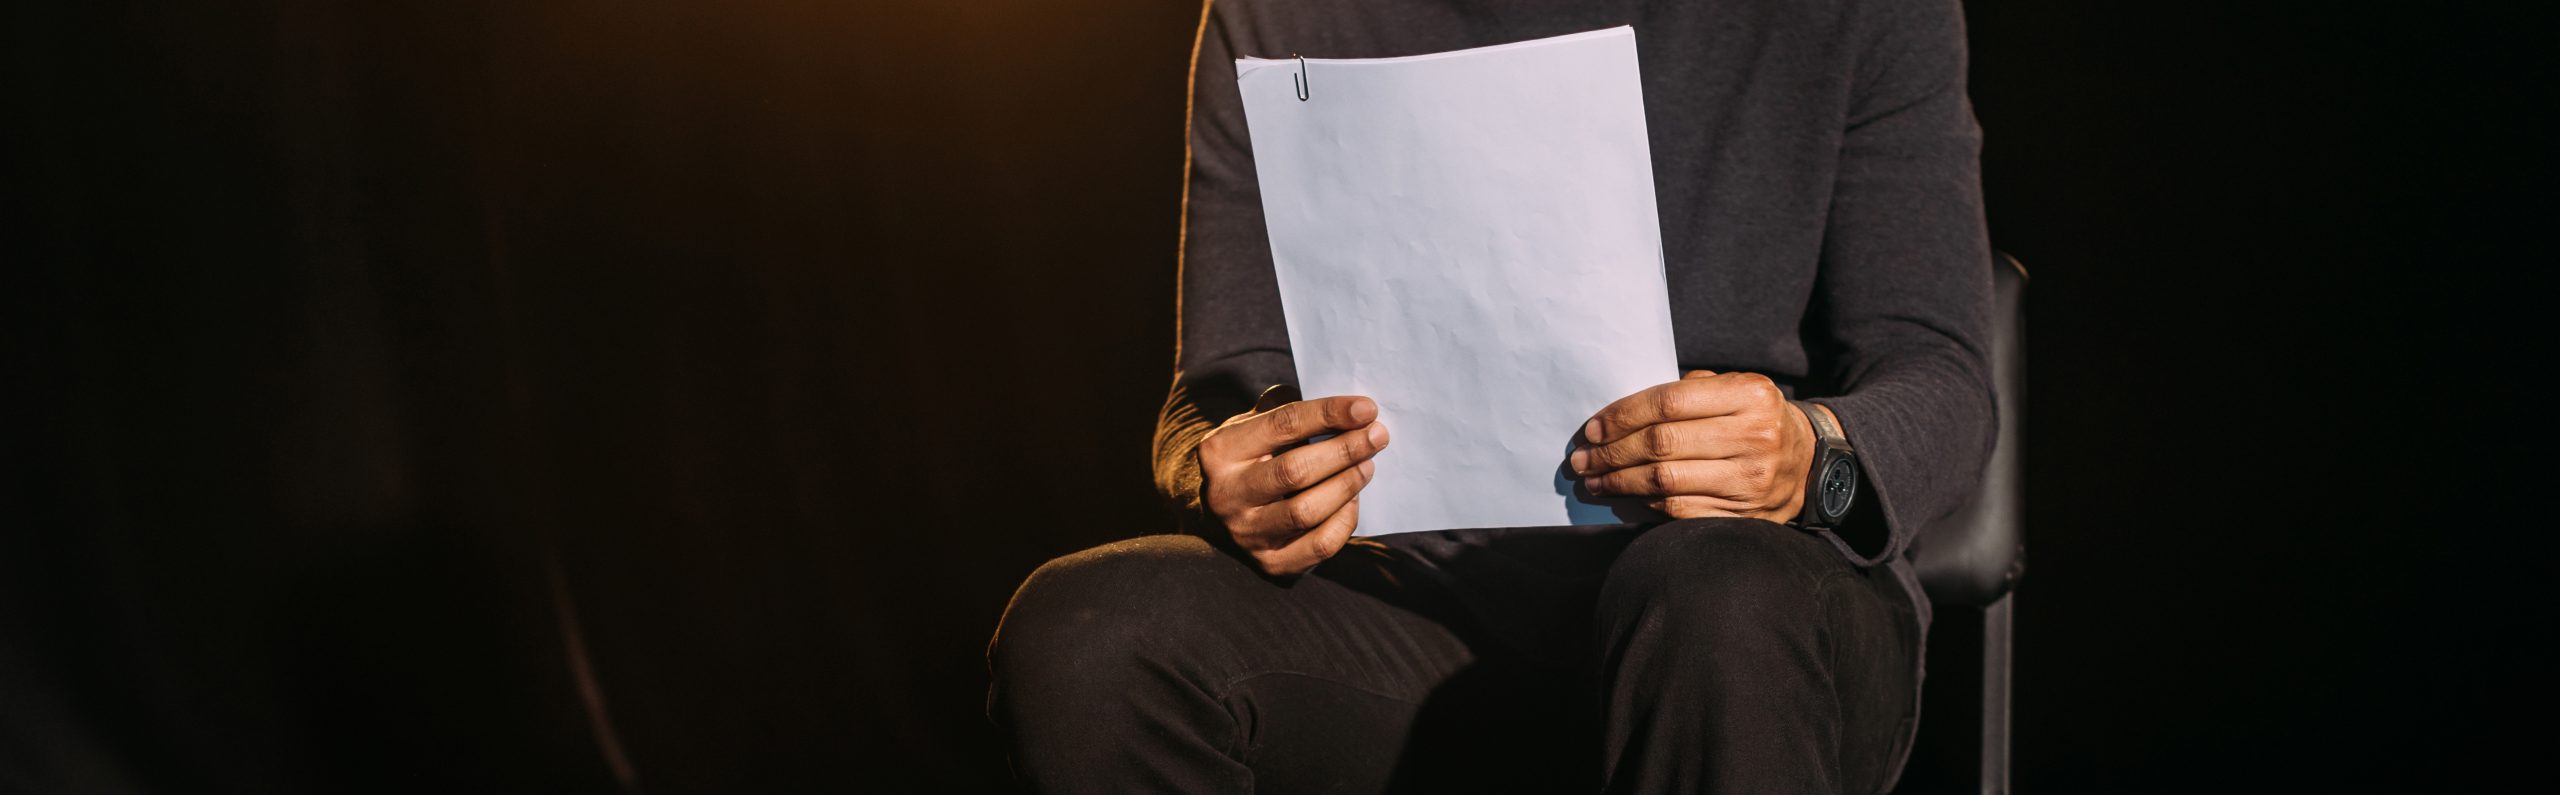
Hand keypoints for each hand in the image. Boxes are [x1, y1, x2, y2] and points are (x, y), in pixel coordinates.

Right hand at [1198, 395, 1388, 575]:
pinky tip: (1352, 500)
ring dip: (1347, 484)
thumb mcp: (1255, 427)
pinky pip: (1319, 544)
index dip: (1329, 414)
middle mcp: (1227, 495)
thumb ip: (1293, 414)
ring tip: (1367, 465)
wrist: (1222, 510)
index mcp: (1221, 451)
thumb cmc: (1251, 459)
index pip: (1283, 425)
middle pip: (1295, 471)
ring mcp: (1246, 533)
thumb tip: (1354, 411)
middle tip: (1377, 436)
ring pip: (1307, 511)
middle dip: (1344, 451)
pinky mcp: (1269, 563)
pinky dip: (1344, 520)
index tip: (1366, 409)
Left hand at [1568, 370, 1822, 522]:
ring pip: (1666, 482)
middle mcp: (1755, 436)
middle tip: (1581, 459)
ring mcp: (1752, 480)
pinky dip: (1646, 503)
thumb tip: (1617, 417)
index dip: (1622, 416)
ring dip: (1619, 483)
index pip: (1668, 402)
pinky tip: (1627, 497)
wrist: (1811, 463)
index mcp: (1750, 395)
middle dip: (1611, 453)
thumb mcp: (1736, 389)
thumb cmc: (1755, 419)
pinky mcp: (1746, 514)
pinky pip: (1681, 510)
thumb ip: (1687, 392)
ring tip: (1593, 480)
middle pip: (1662, 444)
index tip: (1592, 429)